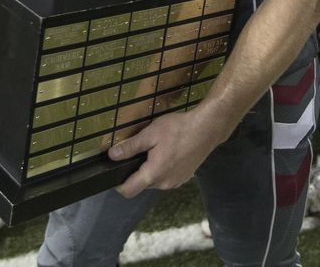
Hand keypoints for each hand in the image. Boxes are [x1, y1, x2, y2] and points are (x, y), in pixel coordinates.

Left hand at [109, 107, 226, 198]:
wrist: (207, 128)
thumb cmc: (178, 129)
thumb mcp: (151, 134)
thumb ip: (130, 147)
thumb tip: (111, 155)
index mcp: (153, 174)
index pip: (128, 191)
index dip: (118, 184)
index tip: (115, 172)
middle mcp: (164, 184)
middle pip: (142, 185)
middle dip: (136, 172)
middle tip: (137, 152)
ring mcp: (176, 182)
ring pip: (155, 182)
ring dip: (151, 171)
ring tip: (155, 150)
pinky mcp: (185, 178)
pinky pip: (167, 178)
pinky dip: (163, 170)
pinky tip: (168, 153)